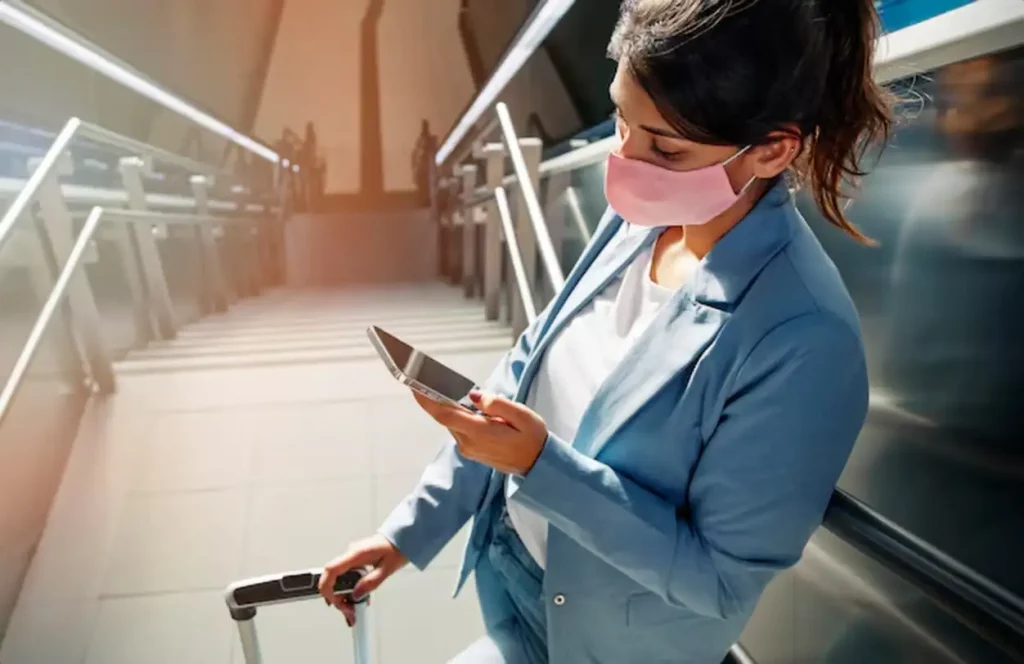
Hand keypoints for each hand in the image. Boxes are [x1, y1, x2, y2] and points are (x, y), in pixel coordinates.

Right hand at [319, 535, 407, 624]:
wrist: (403, 538)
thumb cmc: (397, 548)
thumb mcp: (387, 569)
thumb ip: (371, 583)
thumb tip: (356, 595)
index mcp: (356, 554)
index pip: (331, 569)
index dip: (327, 587)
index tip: (333, 602)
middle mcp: (351, 554)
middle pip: (332, 578)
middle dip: (337, 597)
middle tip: (349, 611)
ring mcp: (352, 557)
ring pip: (338, 579)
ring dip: (342, 595)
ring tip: (354, 608)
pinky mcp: (355, 561)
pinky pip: (345, 576)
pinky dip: (347, 589)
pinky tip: (356, 597)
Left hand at [413, 391, 547, 475]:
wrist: (538, 464)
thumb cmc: (532, 438)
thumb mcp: (523, 416)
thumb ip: (497, 404)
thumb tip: (473, 395)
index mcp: (480, 432)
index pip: (445, 414)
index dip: (427, 400)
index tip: (414, 385)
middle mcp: (468, 443)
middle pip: (445, 416)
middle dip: (436, 398)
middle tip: (430, 377)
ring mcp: (468, 448)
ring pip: (451, 422)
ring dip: (449, 406)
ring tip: (449, 387)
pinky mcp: (471, 449)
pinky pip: (459, 428)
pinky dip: (457, 415)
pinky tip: (464, 405)